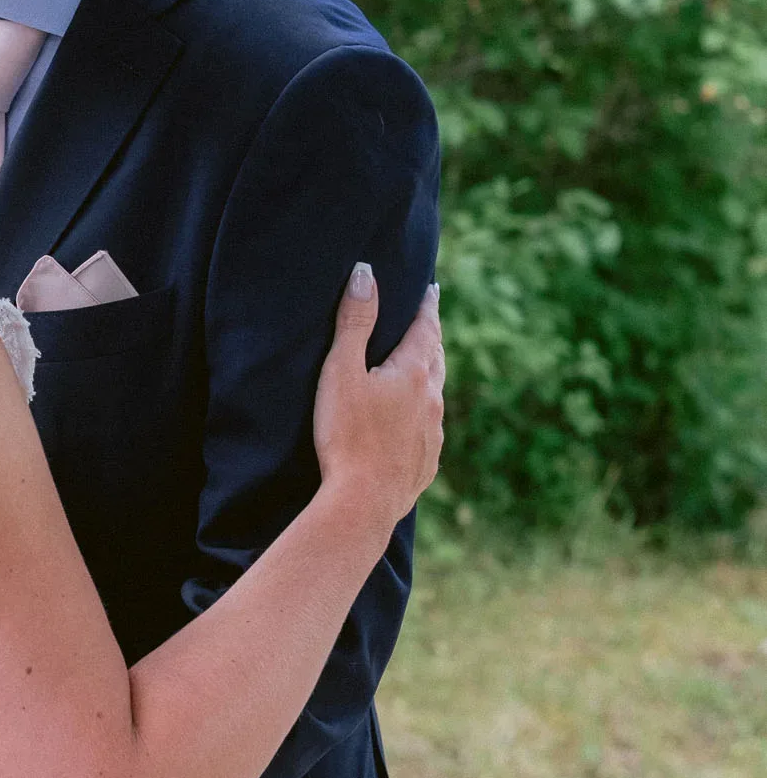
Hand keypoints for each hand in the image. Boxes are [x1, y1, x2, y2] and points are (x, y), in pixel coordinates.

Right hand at [313, 267, 443, 537]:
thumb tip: (366, 273)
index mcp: (414, 373)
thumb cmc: (346, 435)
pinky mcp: (426, 463)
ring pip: (436, 395)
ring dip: (429, 376)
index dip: (427, 306)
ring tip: (422, 368)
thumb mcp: (341, 371)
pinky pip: (430, 429)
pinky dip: (424, 415)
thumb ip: (354, 322)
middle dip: (431, 338)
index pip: (426, 328)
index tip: (432, 289)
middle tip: (428, 322)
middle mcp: (432, 400)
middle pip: (436, 359)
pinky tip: (416, 423)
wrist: (362, 504)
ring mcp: (432, 434)